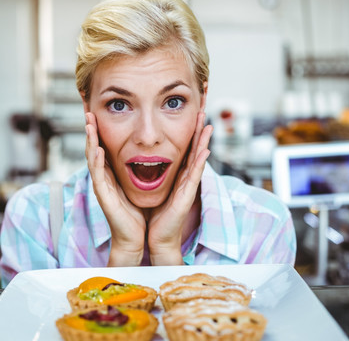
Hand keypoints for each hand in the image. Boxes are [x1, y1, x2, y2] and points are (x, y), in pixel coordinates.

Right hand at [85, 112, 145, 265]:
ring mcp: (101, 186)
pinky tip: (97, 149)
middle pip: (93, 148)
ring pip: (92, 158)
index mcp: (112, 173)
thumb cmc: (136, 212)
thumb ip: (137, 169)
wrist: (135, 236)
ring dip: (89, 140)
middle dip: (90, 129)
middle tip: (87, 110)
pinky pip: (98, 176)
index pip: (103, 146)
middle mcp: (104, 177)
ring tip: (88, 123)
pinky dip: (97, 162)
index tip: (98, 111)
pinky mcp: (103, 196)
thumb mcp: (137, 184)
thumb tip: (147, 151)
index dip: (99, 129)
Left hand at [147, 112, 212, 264]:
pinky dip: (200, 163)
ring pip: (198, 160)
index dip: (188, 132)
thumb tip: (140, 157)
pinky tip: (205, 151)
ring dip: (204, 142)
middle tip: (203, 111)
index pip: (183, 148)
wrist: (156, 237)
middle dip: (199, 131)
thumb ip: (150, 173)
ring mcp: (188, 187)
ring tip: (208, 125)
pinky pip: (194, 177)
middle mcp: (184, 179)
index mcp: (176, 176)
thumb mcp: (152, 188)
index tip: (190, 114)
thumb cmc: (154, 215)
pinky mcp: (186, 197)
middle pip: (194, 150)